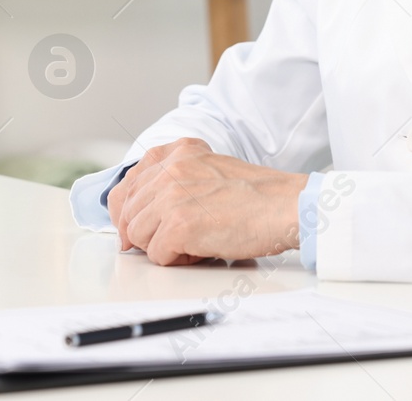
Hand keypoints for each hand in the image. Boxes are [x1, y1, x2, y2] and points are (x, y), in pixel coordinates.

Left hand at [106, 138, 308, 265]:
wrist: (284, 206)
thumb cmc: (254, 196)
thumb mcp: (207, 170)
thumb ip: (173, 181)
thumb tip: (136, 216)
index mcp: (176, 152)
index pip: (126, 185)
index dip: (129, 214)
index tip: (136, 229)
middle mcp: (170, 168)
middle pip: (129, 214)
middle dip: (148, 234)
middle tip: (178, 239)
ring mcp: (172, 195)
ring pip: (137, 236)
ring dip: (163, 246)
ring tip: (194, 241)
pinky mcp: (178, 224)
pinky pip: (157, 255)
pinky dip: (178, 260)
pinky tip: (202, 249)